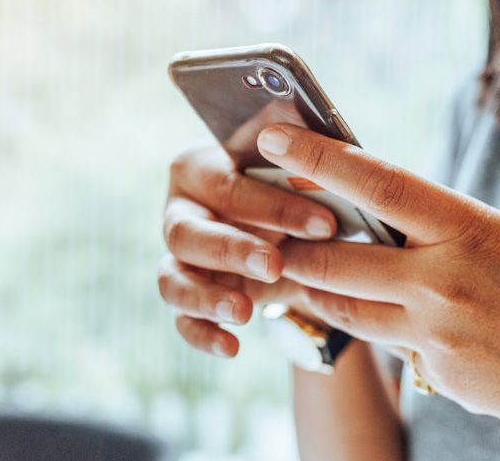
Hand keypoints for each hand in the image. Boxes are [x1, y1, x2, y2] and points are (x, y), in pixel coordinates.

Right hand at [157, 140, 337, 357]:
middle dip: (233, 249)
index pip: (227, 184)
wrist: (293, 233)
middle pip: (188, 231)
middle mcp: (181, 208)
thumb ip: (307, 163)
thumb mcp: (305, 173)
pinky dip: (201, 332)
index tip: (325, 222)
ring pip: (173, 277)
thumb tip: (326, 154)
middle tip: (276, 264)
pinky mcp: (186, 293)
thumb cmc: (298, 189)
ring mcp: (179, 255)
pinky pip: (181, 317)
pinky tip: (232, 347)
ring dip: (207, 295)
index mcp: (203, 166)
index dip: (273, 205)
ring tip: (245, 311)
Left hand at [256, 124, 499, 459]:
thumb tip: (397, 233)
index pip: (378, 184)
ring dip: (321, 293)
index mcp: (474, 230)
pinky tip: (420, 328)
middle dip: (295, 248)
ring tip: (305, 278)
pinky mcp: (442, 378)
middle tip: (268, 234)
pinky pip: (396, 350)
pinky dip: (391, 333)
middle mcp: (446, 282)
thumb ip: (453, 238)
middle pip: (336, 261)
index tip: (274, 137)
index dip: (318, 157)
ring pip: (349, 310)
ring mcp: (440, 337)